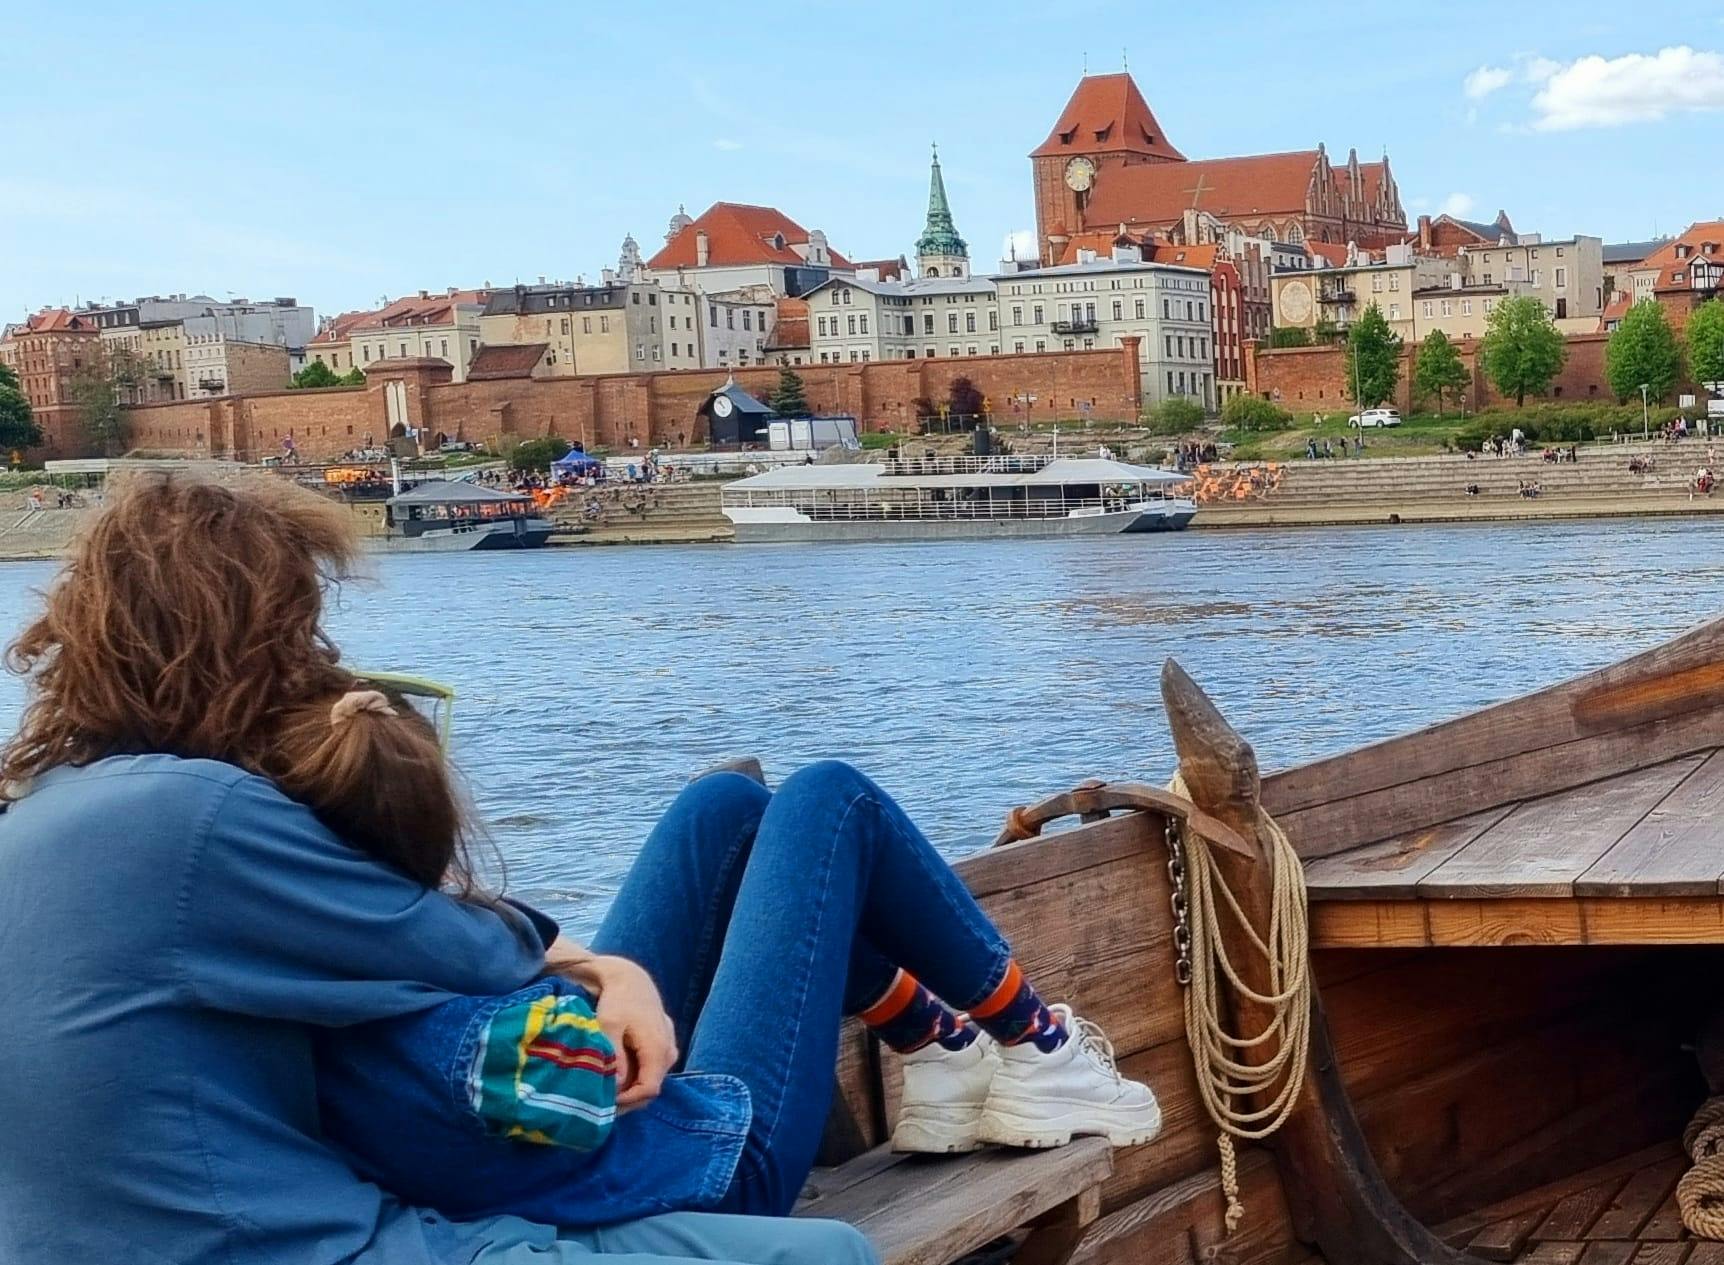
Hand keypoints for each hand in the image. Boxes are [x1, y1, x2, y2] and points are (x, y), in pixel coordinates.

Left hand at [553, 952, 676, 1109]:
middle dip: (627, 1099)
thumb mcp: (609, 1027)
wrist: (631, 978)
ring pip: (650, 1079)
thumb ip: (613, 1057)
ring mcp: (669, 1048)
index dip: (627, 1102)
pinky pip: (651, 1068)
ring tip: (606, 1087)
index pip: (649, 1090)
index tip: (605, 1102)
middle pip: (651, 1088)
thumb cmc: (617, 1001)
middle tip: (602, 1101)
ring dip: (630, 1088)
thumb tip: (616, 1087)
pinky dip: (635, 1075)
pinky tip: (616, 1072)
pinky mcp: (664, 1044)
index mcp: (659, 1050)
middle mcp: (670, 1053)